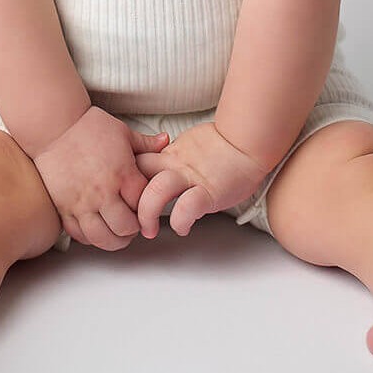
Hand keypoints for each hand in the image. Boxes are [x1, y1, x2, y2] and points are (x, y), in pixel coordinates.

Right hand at [30, 106, 170, 250]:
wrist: (54, 126)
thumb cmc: (88, 126)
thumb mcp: (122, 131)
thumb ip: (145, 143)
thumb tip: (165, 141)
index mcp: (122, 173)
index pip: (143, 205)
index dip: (148, 208)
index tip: (146, 207)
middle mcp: (103, 192)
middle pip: (125, 227)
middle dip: (133, 229)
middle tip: (133, 224)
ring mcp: (82, 203)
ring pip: (102, 238)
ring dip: (114, 240)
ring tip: (117, 233)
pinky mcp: (64, 208)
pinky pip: (79, 234)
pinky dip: (90, 238)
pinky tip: (96, 229)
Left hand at [133, 121, 269, 237]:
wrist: (247, 142)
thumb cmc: (221, 147)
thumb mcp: (187, 149)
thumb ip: (170, 159)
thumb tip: (153, 172)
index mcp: (169, 155)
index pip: (136, 162)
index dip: (126, 180)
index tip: (124, 197)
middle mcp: (175, 165)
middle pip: (138, 176)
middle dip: (128, 200)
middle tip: (130, 218)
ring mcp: (191, 178)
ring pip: (156, 191)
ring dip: (147, 214)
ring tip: (148, 229)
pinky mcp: (209, 192)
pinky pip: (187, 207)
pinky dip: (180, 221)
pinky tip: (182, 228)